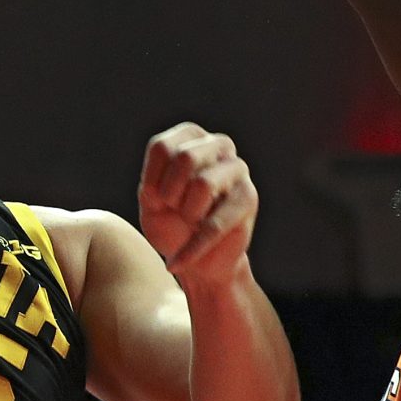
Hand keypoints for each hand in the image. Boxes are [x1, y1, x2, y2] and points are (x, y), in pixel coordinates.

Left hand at [140, 123, 258, 292]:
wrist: (199, 260)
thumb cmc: (172, 224)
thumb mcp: (151, 203)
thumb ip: (152, 188)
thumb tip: (164, 191)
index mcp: (191, 137)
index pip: (162, 147)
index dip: (150, 180)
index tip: (153, 200)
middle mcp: (219, 145)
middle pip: (185, 158)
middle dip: (169, 193)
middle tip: (172, 210)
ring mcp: (238, 170)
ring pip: (203, 184)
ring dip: (186, 213)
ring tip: (188, 222)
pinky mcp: (249, 199)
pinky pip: (215, 223)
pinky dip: (190, 248)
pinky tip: (176, 263)